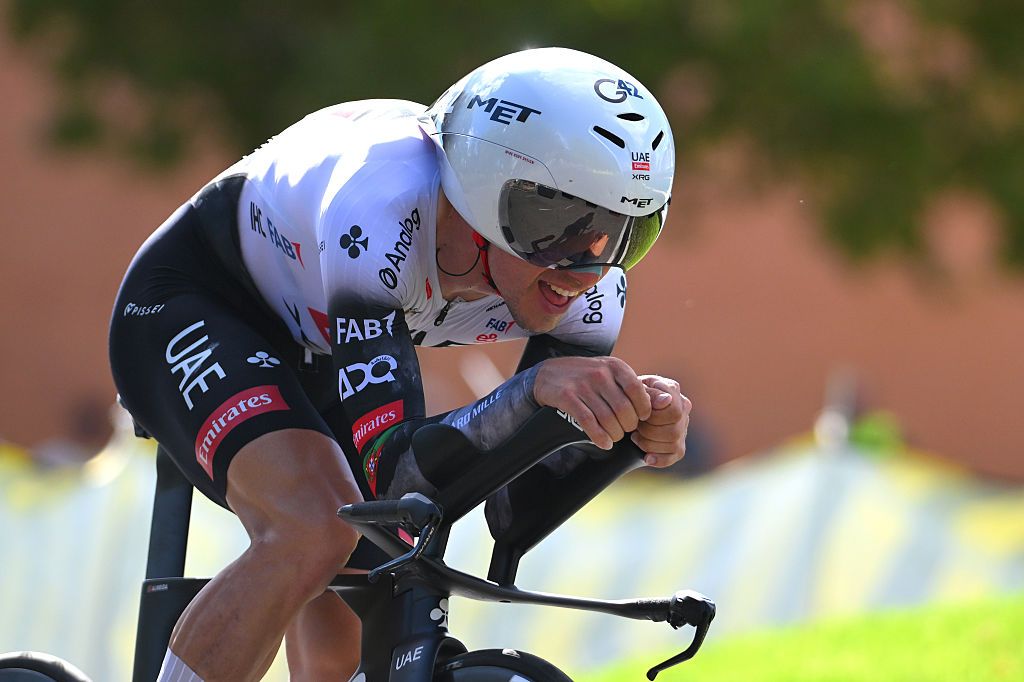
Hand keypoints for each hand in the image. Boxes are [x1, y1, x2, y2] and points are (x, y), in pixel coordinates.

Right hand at [533, 356, 651, 449]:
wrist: (550, 373)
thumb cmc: (589, 377)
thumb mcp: (613, 375)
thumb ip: (637, 388)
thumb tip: (666, 401)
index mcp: (615, 366)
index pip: (638, 392)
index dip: (643, 411)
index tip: (640, 419)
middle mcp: (600, 373)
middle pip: (624, 410)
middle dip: (628, 426)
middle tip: (626, 431)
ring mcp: (583, 385)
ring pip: (607, 419)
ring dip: (614, 434)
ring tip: (615, 437)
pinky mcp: (567, 397)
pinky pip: (588, 423)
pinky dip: (599, 437)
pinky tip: (603, 443)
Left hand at [631, 376, 690, 467]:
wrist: (620, 413)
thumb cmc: (626, 397)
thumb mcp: (632, 391)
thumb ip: (649, 393)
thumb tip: (666, 400)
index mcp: (672, 390)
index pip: (674, 410)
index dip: (654, 417)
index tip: (638, 415)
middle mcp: (683, 408)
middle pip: (674, 429)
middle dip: (649, 431)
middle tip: (634, 427)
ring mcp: (682, 428)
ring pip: (673, 443)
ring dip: (649, 443)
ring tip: (635, 437)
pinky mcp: (678, 446)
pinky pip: (673, 456)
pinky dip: (658, 459)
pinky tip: (646, 457)